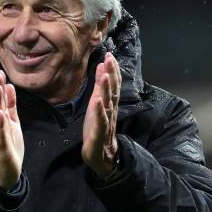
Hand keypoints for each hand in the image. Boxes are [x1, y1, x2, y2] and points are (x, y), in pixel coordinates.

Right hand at [0, 70, 23, 189]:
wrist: (7, 172)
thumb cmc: (10, 147)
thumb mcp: (13, 124)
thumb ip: (11, 106)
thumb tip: (10, 87)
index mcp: (1, 121)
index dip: (0, 87)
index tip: (1, 72)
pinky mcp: (1, 148)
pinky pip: (0, 135)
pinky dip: (0, 124)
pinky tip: (0, 114)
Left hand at [82, 52, 120, 176]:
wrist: (101, 156)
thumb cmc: (98, 129)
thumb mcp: (97, 106)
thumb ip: (100, 87)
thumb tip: (101, 67)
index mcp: (109, 105)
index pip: (113, 86)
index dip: (112, 70)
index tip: (110, 55)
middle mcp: (110, 112)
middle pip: (113, 91)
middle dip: (111, 75)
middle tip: (110, 59)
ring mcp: (106, 122)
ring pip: (108, 104)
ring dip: (107, 90)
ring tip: (105, 75)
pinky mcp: (99, 133)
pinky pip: (101, 121)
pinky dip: (100, 111)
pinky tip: (98, 101)